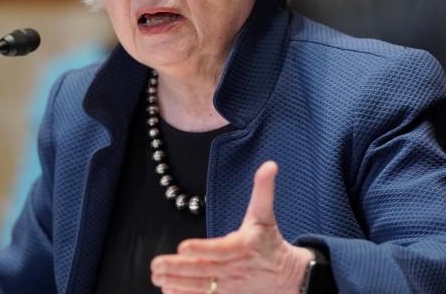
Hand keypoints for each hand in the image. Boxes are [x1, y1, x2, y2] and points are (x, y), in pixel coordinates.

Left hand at [150, 161, 313, 293]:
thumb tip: (269, 164)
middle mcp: (235, 269)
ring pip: (200, 287)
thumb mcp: (265, 215)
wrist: (288, 277)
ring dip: (176, 283)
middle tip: (156, 264)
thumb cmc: (270, 242)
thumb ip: (263, 190)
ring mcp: (230, 287)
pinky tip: (167, 289)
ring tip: (156, 276)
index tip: (182, 246)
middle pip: (204, 270)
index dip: (202, 249)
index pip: (220, 249)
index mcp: (243, 246)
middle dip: (178, 268)